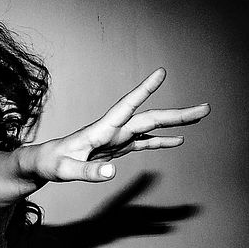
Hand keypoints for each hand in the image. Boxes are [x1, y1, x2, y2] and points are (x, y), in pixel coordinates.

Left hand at [25, 69, 208, 182]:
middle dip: (177, 114)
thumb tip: (111, 174)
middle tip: (205, 108)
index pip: (126, 106)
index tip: (161, 73)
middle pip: (149, 118)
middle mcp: (113, 130)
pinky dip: (161, 140)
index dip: (143, 90)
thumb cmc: (50, 163)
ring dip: (174, 123)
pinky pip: (143, 142)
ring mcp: (116, 139)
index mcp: (101, 130)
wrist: (42, 163)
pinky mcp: (116, 149)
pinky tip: (178, 141)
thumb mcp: (65, 170)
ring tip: (199, 117)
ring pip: (150, 127)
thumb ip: (86, 172)